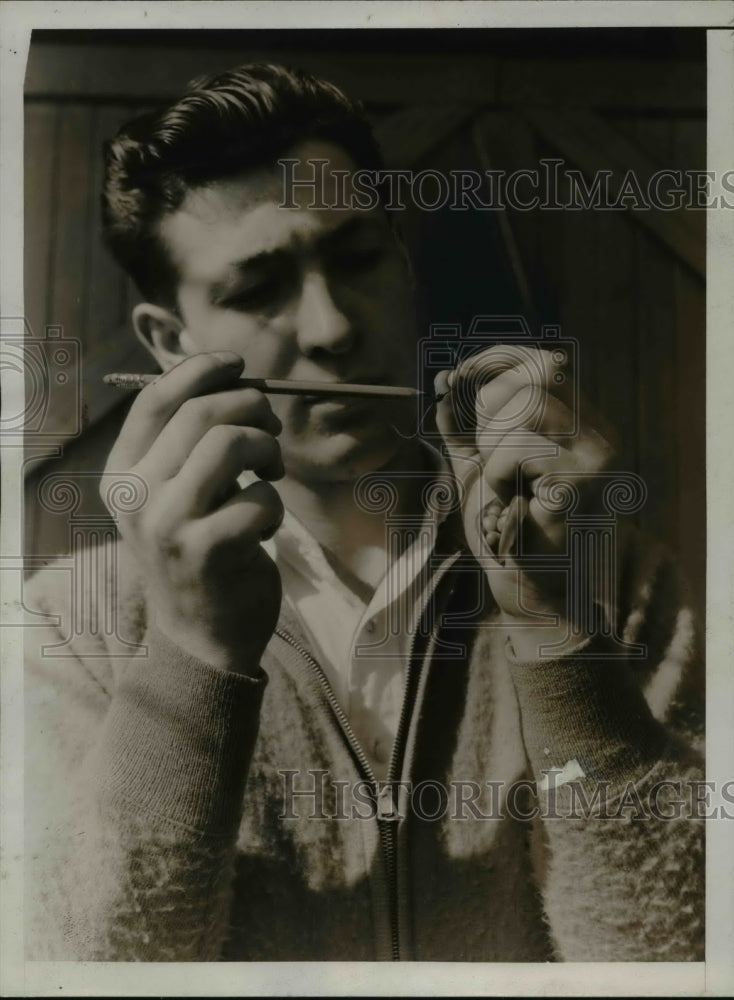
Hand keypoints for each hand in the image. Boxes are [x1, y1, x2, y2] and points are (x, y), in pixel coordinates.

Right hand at [102, 352, 284, 673]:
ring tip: (270, 474)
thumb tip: (232, 378)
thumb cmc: (199, 554)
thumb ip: (187, 445)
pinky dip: (275, 506)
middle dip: (252, 408)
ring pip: (230, 443)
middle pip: (202, 412)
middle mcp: (135, 495)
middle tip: (271, 431)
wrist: (201, 638)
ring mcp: (167, 524)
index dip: (202, 370)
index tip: (239, 364)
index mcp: (122, 473)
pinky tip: (264, 528)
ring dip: (267, 450)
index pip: (157, 399)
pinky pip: (260, 497)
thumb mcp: (175, 496)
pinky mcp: (206, 551)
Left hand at [435, 344, 616, 649]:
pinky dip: (499, 478)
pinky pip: (517, 452)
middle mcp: (598, 435)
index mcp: (580, 428)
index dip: (497, 360)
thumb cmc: (507, 536)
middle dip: (492, 410)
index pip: (546, 364)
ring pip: (527, 408)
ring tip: (505, 491)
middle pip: (539, 375)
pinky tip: (511, 507)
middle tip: (488, 457)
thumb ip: (463, 430)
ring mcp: (596, 456)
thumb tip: (444, 384)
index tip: (455, 376)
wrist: (533, 593)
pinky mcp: (582, 481)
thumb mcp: (478, 471)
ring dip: (496, 451)